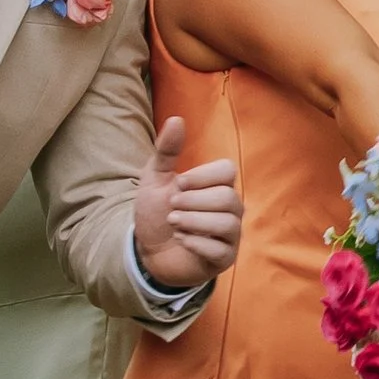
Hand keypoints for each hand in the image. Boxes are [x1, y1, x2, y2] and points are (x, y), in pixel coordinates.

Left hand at [131, 113, 242, 291]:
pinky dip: (196, 244)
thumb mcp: (155, 178)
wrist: (148, 251)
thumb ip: (167, 151)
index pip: (227, 171)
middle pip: (227, 198)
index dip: (201, 177)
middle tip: (172, 207)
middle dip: (192, 202)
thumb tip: (176, 119)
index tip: (177, 184)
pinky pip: (221, 250)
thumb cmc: (157, 212)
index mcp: (218, 185)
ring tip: (174, 224)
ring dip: (192, 222)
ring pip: (227, 223)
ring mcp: (231, 235)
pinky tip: (181, 241)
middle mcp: (231, 209)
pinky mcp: (225, 258)